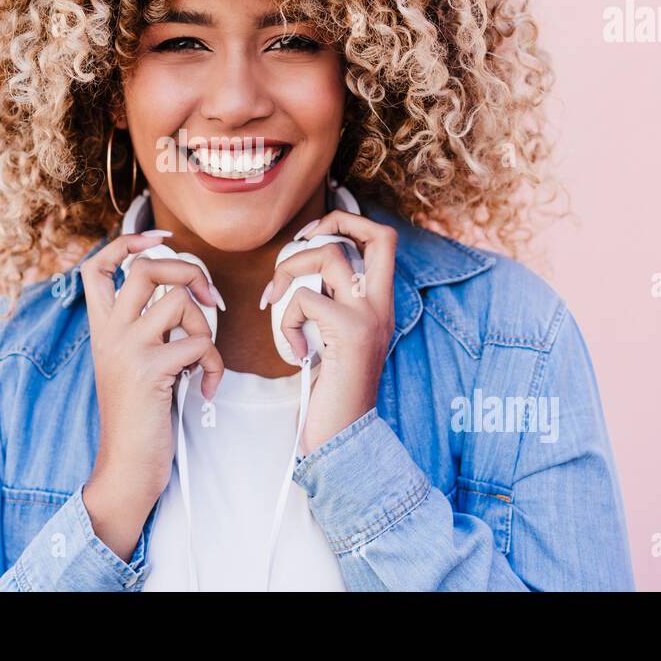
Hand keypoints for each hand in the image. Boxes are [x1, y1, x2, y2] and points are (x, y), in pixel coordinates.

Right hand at [78, 231, 226, 554]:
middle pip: (148, 268)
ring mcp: (127, 349)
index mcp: (101, 327)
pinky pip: (199, 343)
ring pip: (179, 302)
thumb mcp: (130, 362)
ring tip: (200, 359)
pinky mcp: (151, 371)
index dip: (128, 243)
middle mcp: (109, 332)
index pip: (97, 265)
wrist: (127, 466)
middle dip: (189, 272)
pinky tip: (205, 387)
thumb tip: (183, 293)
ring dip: (205, 327)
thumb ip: (144, 327)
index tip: (160, 239)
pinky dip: (213, 365)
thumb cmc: (139, 415)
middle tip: (210, 298)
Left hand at [259, 210, 397, 456]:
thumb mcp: (332, 339)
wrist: (342, 439)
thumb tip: (296, 273)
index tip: (310, 236)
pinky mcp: (350, 332)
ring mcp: (370, 317)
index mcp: (380, 305)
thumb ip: (326, 305)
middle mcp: (382, 305)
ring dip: (289, 271)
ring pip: (329, 255)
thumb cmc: (329, 394)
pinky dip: (286, 319)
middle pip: (375, 233)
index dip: (348, 222)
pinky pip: (303, 298)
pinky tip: (295, 350)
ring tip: (277, 304)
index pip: (383, 239)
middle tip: (298, 246)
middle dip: (332, 223)